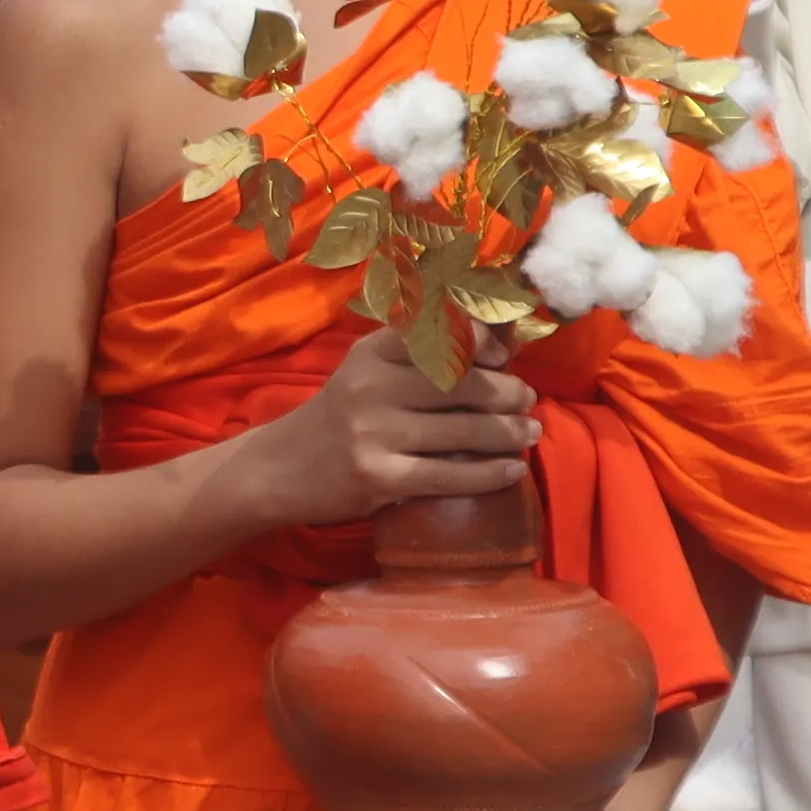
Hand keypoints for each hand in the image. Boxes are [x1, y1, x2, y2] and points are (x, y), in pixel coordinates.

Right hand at [251, 325, 537, 527]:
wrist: (280, 469)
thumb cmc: (339, 417)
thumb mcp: (368, 371)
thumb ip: (419, 355)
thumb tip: (500, 343)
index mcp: (371, 353)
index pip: (436, 333)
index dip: (479, 340)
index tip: (504, 355)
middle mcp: (371, 386)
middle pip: (461, 385)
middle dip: (507, 393)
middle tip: (527, 400)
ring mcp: (374, 434)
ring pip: (463, 431)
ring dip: (509, 433)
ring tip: (529, 433)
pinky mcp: (379, 478)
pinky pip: (449, 475)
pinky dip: (490, 474)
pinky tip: (512, 470)